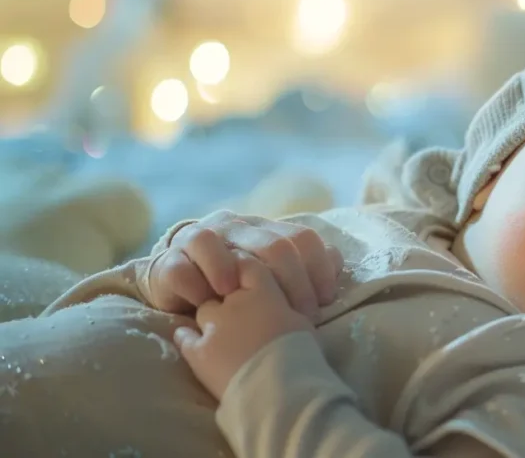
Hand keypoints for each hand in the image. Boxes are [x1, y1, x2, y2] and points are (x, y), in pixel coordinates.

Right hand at [147, 210, 342, 317]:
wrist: (179, 285)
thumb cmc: (236, 285)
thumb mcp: (272, 274)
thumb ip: (302, 265)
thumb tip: (336, 263)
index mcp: (265, 229)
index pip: (301, 238)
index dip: (318, 267)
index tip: (326, 301)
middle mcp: (236, 228)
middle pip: (271, 244)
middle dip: (291, 282)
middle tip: (298, 316)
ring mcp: (200, 240)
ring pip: (220, 243)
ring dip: (236, 270)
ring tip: (246, 300)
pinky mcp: (168, 262)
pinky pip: (181, 268)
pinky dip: (197, 283)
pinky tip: (209, 301)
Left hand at [173, 253, 312, 399]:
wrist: (277, 387)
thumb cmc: (299, 353)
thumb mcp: (303, 322)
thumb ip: (288, 306)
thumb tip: (286, 307)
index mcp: (263, 291)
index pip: (249, 266)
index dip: (248, 270)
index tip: (252, 278)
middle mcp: (234, 301)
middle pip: (225, 284)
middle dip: (230, 291)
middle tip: (242, 306)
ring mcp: (213, 325)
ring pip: (205, 309)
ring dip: (212, 315)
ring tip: (223, 329)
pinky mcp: (197, 352)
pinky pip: (185, 337)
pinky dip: (188, 337)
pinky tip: (188, 338)